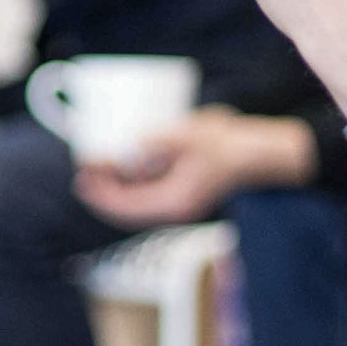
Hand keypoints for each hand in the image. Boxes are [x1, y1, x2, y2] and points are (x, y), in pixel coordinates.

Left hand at [75, 109, 315, 228]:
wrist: (265, 151)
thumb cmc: (231, 145)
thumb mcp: (192, 137)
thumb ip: (159, 143)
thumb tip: (128, 150)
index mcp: (174, 203)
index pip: (126, 208)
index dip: (100, 194)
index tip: (81, 174)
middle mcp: (175, 207)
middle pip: (127, 207)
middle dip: (103, 188)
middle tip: (84, 164)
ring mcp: (181, 198)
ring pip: (138, 198)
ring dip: (117, 183)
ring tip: (100, 160)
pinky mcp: (187, 187)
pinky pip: (151, 188)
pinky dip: (134, 178)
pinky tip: (128, 157)